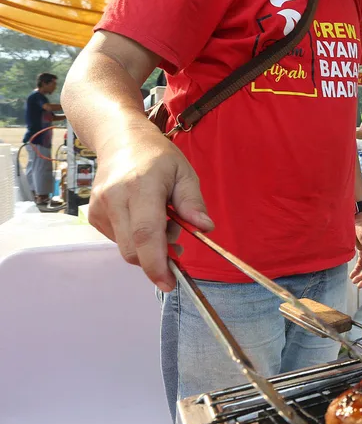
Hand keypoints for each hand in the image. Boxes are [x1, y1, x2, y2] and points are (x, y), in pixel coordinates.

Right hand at [88, 126, 212, 290]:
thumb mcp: (184, 173)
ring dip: (148, 248)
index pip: (145, 234)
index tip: (169, 283)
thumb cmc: (158, 157)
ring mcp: (100, 208)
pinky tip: (146, 220)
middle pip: (133, 248)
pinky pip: (117, 240)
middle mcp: (114, 199)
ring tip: (165, 224)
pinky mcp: (94, 215)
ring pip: (125, 248)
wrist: (119, 140)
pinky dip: (136, 240)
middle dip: (157, 260)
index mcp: (140, 187)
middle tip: (179, 246)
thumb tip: (205, 228)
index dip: (156, 263)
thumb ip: (193, 202)